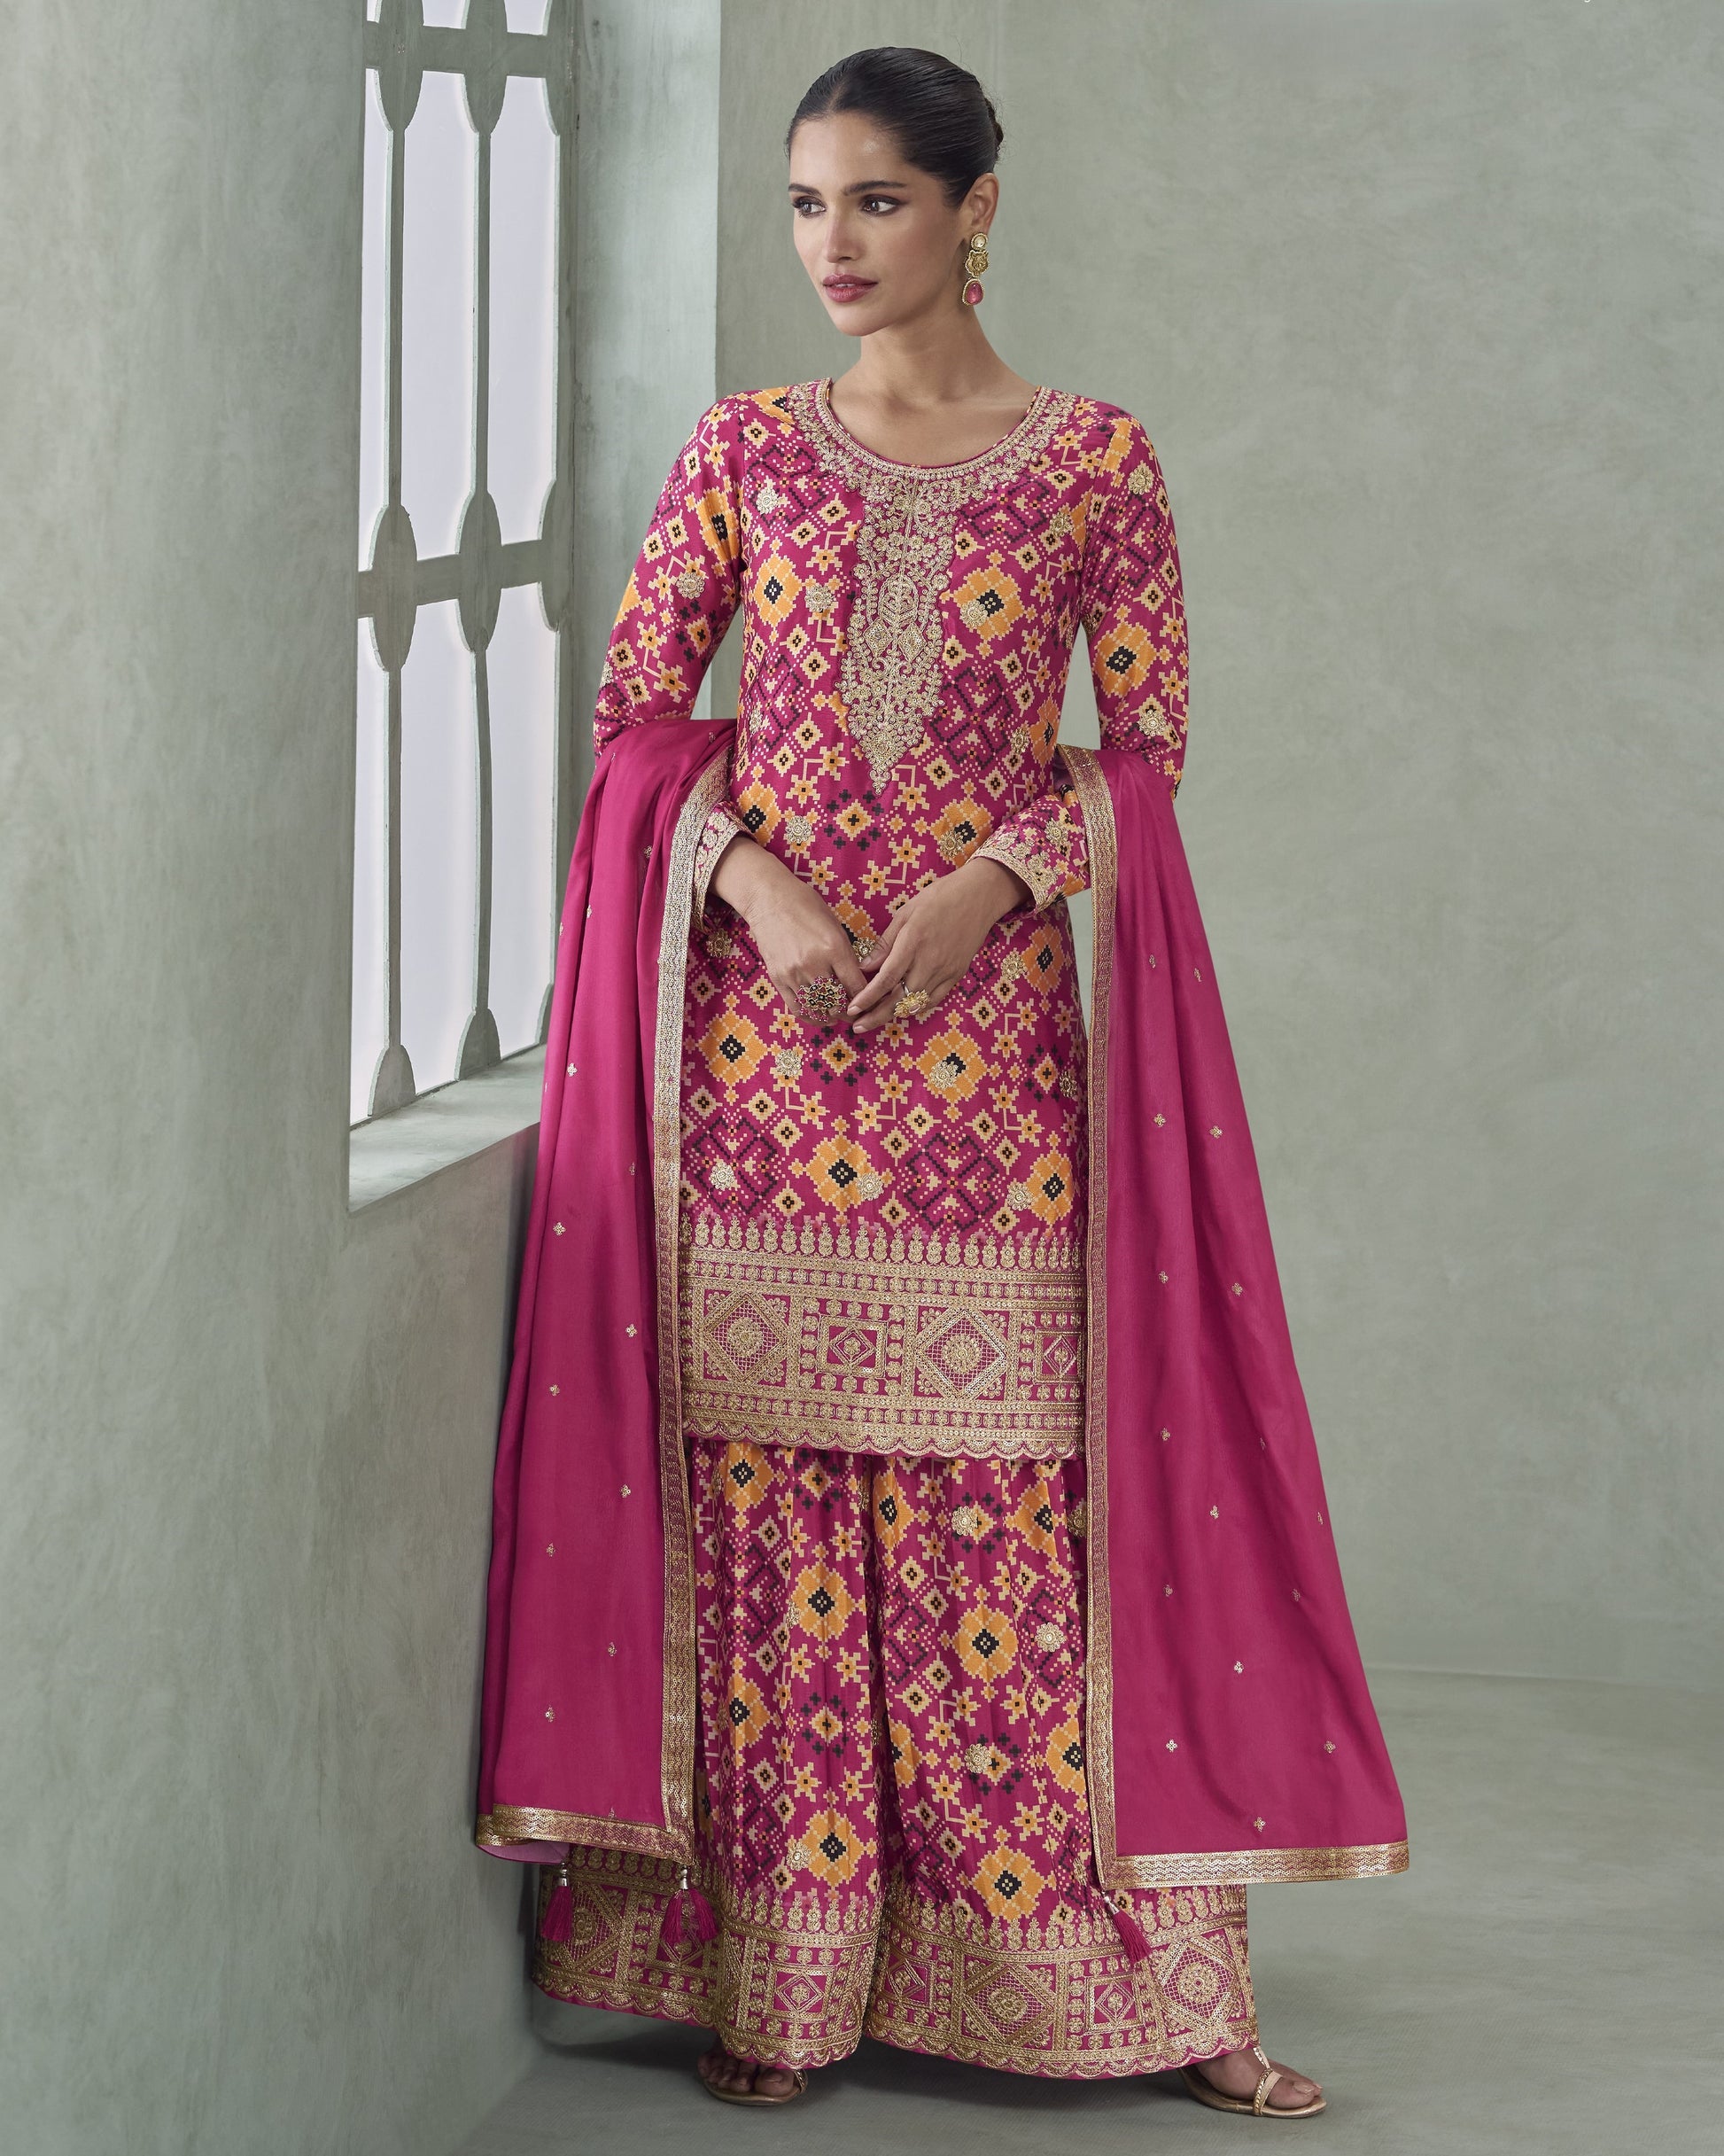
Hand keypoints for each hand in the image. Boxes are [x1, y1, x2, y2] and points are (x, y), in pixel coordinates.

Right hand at [708, 835, 868, 1020]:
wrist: (768, 899)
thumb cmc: (805, 906)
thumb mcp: (834, 925)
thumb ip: (846, 954)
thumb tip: (856, 979)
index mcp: (834, 948)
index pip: (856, 986)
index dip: (866, 999)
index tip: (869, 1003)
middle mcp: (814, 964)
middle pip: (838, 1002)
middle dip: (849, 1011)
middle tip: (856, 1013)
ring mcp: (794, 973)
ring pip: (818, 1007)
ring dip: (831, 1015)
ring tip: (838, 1016)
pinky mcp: (778, 978)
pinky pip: (797, 1007)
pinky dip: (810, 1015)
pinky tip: (819, 1017)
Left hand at [846, 857, 1028, 1035]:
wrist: (979, 897)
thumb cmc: (939, 898)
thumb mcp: (905, 913)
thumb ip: (885, 943)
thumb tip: (865, 966)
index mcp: (912, 943)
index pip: (886, 979)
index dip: (867, 998)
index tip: (852, 1008)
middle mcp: (929, 962)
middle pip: (899, 999)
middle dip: (876, 1015)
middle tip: (858, 1025)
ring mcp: (945, 971)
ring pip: (915, 1003)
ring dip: (893, 1014)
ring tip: (875, 1019)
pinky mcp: (956, 975)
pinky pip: (933, 999)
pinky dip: (916, 1007)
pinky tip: (903, 1009)